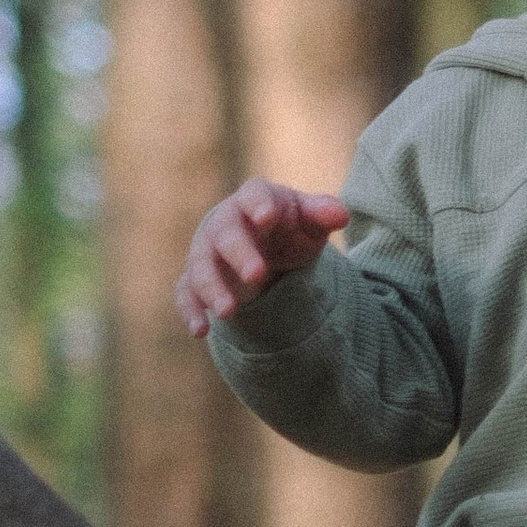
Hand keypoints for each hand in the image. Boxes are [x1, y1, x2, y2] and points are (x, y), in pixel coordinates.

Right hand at [176, 180, 349, 338]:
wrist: (263, 246)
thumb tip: (340, 215)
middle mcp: (224, 224)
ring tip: (228, 312)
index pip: (253, 195)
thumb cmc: (289, 228)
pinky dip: (190, 311)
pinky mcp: (196, 281)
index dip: (258, 204)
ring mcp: (207, 253)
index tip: (266, 217)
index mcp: (254, 200)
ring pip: (201, 267)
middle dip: (239, 253)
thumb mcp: (310, 221)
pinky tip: (200, 331)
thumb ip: (323, 214)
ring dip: (212, 288)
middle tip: (257, 275)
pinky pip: (186, 294)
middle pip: (225, 234)